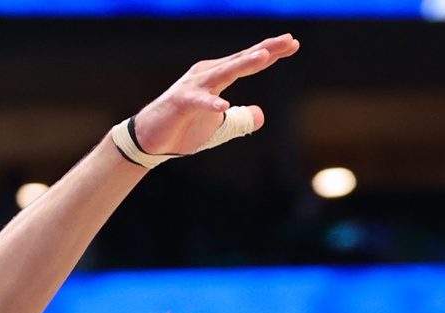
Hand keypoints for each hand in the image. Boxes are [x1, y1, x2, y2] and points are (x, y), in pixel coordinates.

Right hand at [130, 35, 298, 157]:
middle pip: (241, 60)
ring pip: (223, 73)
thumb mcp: (220, 127)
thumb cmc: (184, 128)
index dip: (270, 53)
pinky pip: (198, 102)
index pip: (248, 61)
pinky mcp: (180, 102)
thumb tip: (261, 115)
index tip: (293, 43)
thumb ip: (240, 119)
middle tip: (288, 41)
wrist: (151, 140)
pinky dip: (210, 103)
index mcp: (217, 76)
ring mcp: (194, 86)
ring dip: (243, 64)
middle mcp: (207, 74)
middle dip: (265, 50)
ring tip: (263, 57)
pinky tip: (223, 106)